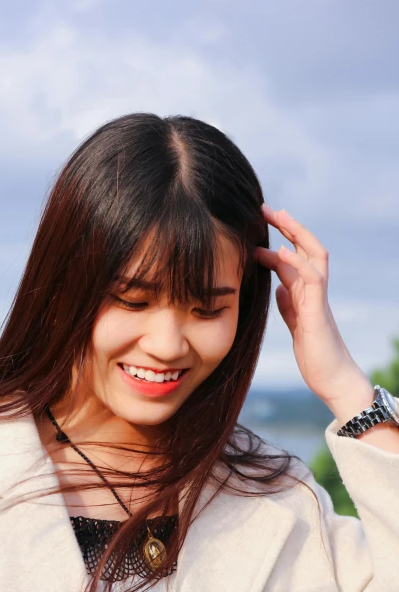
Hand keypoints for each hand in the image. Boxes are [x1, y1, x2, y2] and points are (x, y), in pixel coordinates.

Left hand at [255, 204, 372, 416]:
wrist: (334, 381)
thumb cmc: (317, 357)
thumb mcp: (296, 327)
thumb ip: (289, 306)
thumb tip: (278, 289)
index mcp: (307, 295)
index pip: (295, 260)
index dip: (278, 242)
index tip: (257, 229)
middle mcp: (315, 293)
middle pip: (307, 249)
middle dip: (288, 227)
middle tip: (265, 209)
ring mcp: (318, 301)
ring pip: (314, 257)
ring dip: (296, 235)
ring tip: (277, 216)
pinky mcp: (318, 314)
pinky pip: (313, 282)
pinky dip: (299, 264)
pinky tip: (282, 252)